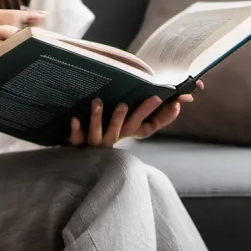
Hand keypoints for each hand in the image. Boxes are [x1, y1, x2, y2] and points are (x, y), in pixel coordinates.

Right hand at [0, 8, 43, 77]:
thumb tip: (17, 23)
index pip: (6, 15)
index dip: (27, 17)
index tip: (43, 17)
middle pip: (8, 33)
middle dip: (23, 37)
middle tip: (37, 39)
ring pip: (2, 49)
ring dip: (14, 52)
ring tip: (25, 53)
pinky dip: (1, 63)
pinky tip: (9, 64)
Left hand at [68, 80, 203, 146]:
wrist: (73, 154)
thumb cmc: (99, 130)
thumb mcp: (121, 116)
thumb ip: (142, 106)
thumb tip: (177, 96)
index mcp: (124, 133)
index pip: (149, 127)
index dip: (164, 118)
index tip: (177, 105)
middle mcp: (113, 138)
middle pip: (129, 128)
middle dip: (141, 112)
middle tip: (153, 97)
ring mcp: (95, 144)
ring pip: (100, 134)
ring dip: (99, 118)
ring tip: (98, 101)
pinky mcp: (78, 147)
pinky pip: (77, 140)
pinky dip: (76, 131)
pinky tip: (75, 118)